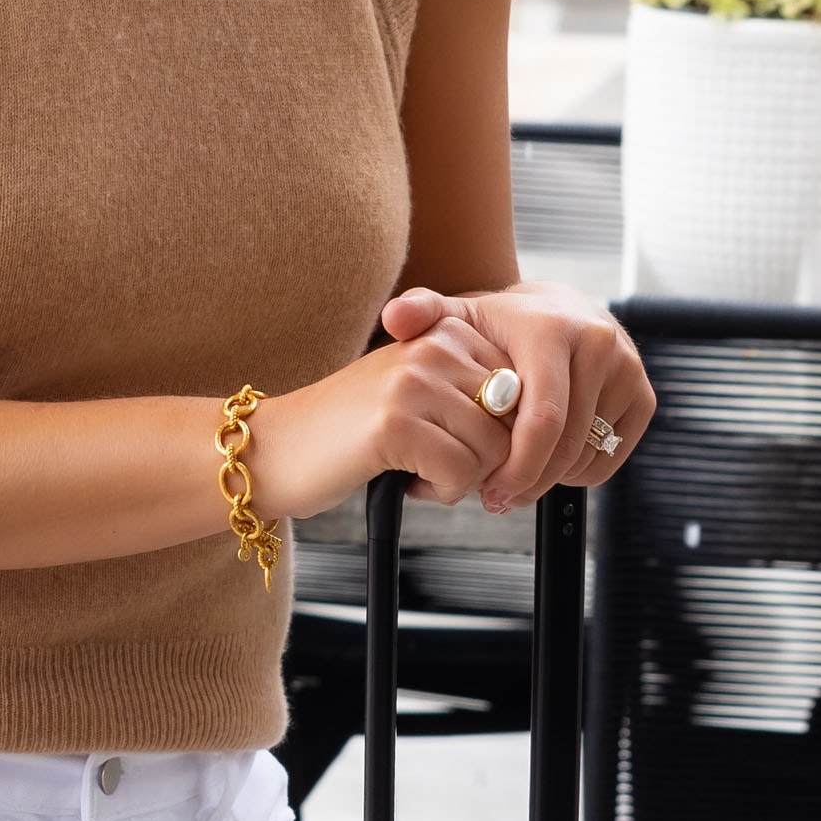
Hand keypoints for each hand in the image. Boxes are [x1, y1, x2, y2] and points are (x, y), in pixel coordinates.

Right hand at [247, 317, 531, 518]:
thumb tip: (544, 423)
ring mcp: (413, 381)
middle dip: (485, 458)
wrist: (277, 449)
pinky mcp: (395, 423)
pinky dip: (441, 493)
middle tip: (435, 462)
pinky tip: (405, 481)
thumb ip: (477, 387)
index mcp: (447, 328)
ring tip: (416, 469)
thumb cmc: (353, 430)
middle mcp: (434, 345)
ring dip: (462, 478)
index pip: (525, 388)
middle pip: (515, 422)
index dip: (498, 430)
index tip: (455, 438)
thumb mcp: (419, 388)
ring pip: (495, 452)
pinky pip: (462, 474)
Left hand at [379, 282, 653, 512]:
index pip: (541, 419)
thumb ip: (421, 313)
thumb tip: (396, 317)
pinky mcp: (643, 395)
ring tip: (517, 482)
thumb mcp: (457, 316)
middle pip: (566, 445)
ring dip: (550, 481)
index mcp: (551, 330)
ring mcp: (627, 369)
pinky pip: (610, 455)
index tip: (490, 491)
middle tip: (498, 499)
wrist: (555, 311)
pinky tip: (548, 466)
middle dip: (529, 482)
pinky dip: (579, 472)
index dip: (516, 466)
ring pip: (587, 455)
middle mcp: (597, 344)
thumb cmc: (501, 324)